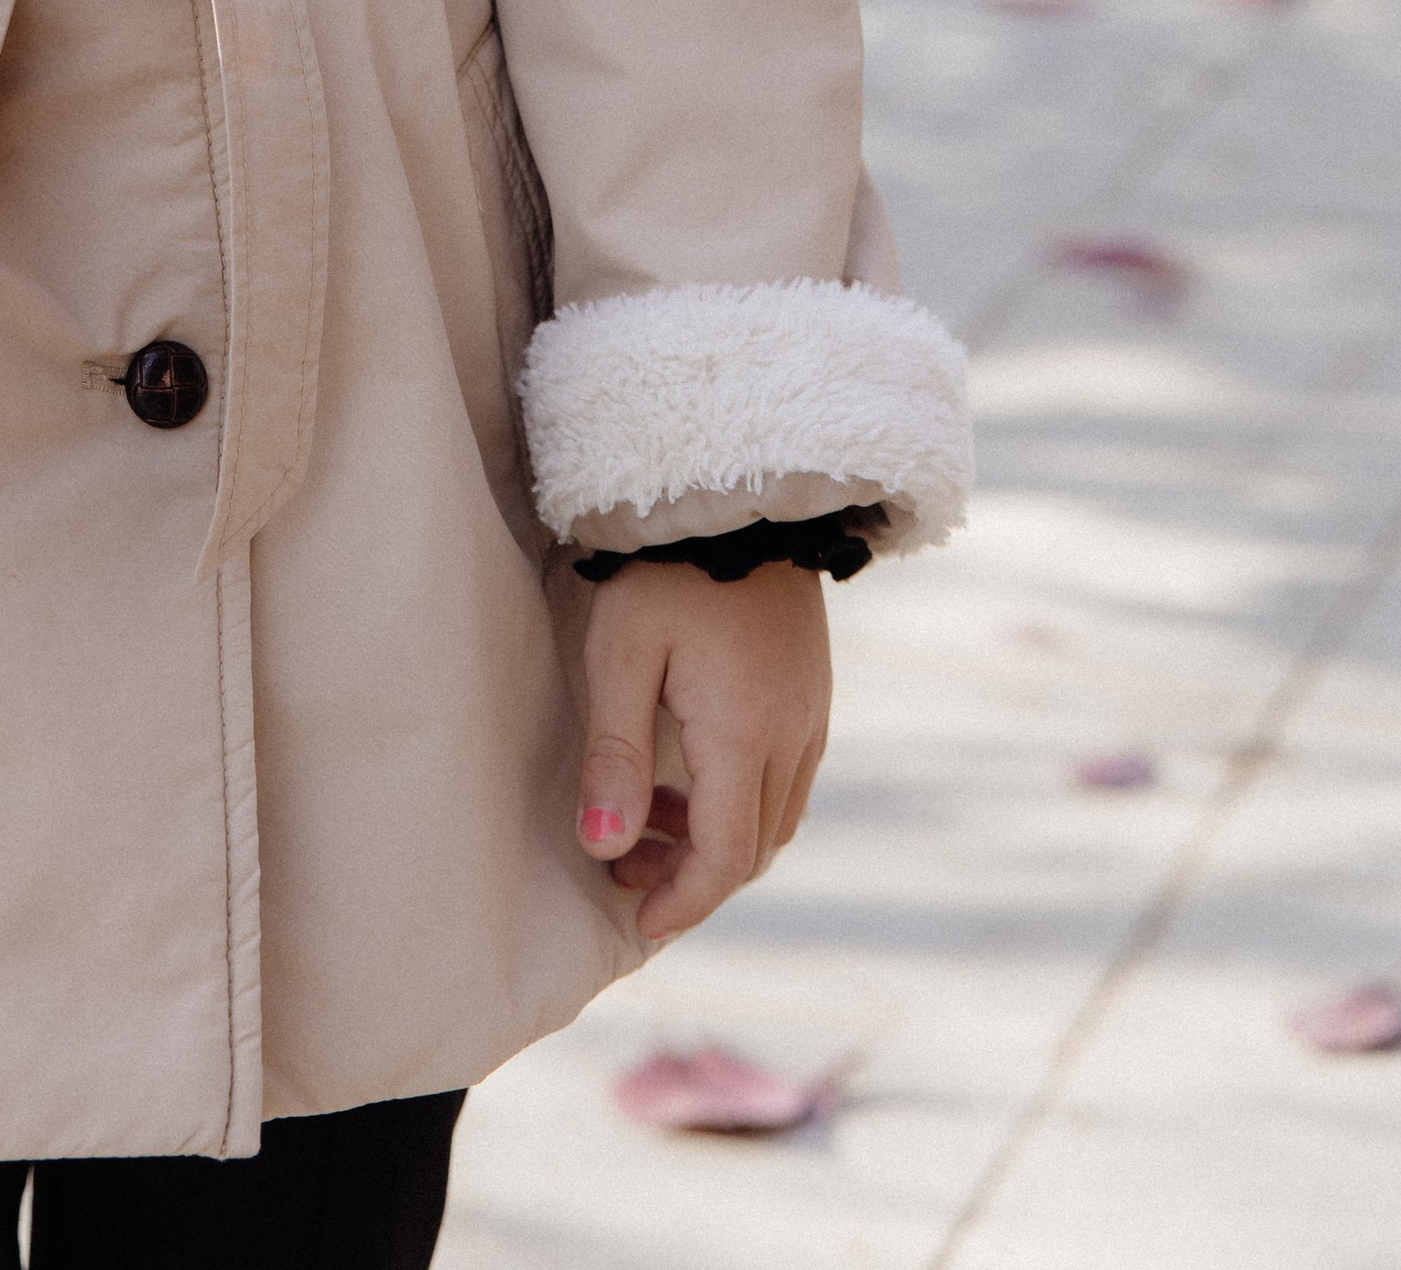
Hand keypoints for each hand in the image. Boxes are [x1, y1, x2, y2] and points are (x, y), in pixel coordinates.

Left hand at [575, 559, 830, 945]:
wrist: (737, 493)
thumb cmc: (664, 569)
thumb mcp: (621, 654)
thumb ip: (615, 753)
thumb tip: (603, 848)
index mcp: (747, 734)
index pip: (725, 858)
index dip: (683, 902)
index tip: (637, 922)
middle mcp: (794, 735)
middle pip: (754, 847)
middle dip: (692, 878)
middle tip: (624, 871)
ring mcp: (812, 713)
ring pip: (776, 817)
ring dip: (718, 841)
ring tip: (648, 825)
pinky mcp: (812, 691)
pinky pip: (788, 778)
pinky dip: (742, 801)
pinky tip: (691, 775)